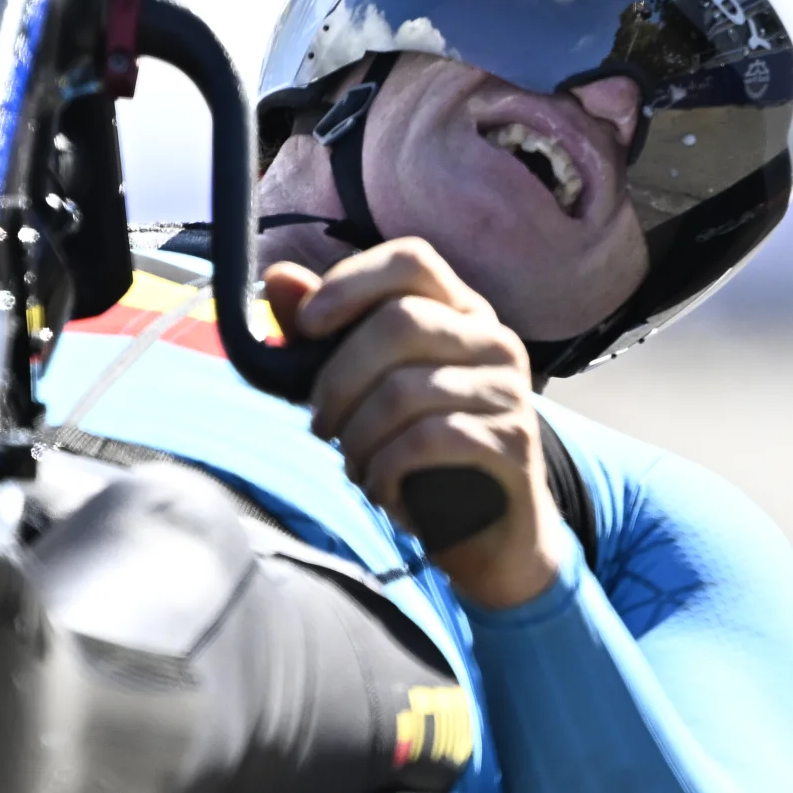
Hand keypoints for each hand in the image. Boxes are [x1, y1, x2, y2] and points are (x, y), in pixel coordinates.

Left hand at [264, 240, 562, 610]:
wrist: (487, 532)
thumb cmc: (417, 449)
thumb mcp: (362, 388)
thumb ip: (323, 334)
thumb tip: (279, 277)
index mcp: (458, 311)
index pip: (411, 260)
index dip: (351, 282)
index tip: (306, 325)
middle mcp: (492, 339)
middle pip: (399, 322)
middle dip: (338, 379)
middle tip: (320, 425)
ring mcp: (509, 390)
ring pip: (406, 389)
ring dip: (358, 437)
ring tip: (355, 466)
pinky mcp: (513, 443)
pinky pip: (429, 441)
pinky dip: (387, 470)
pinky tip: (382, 490)